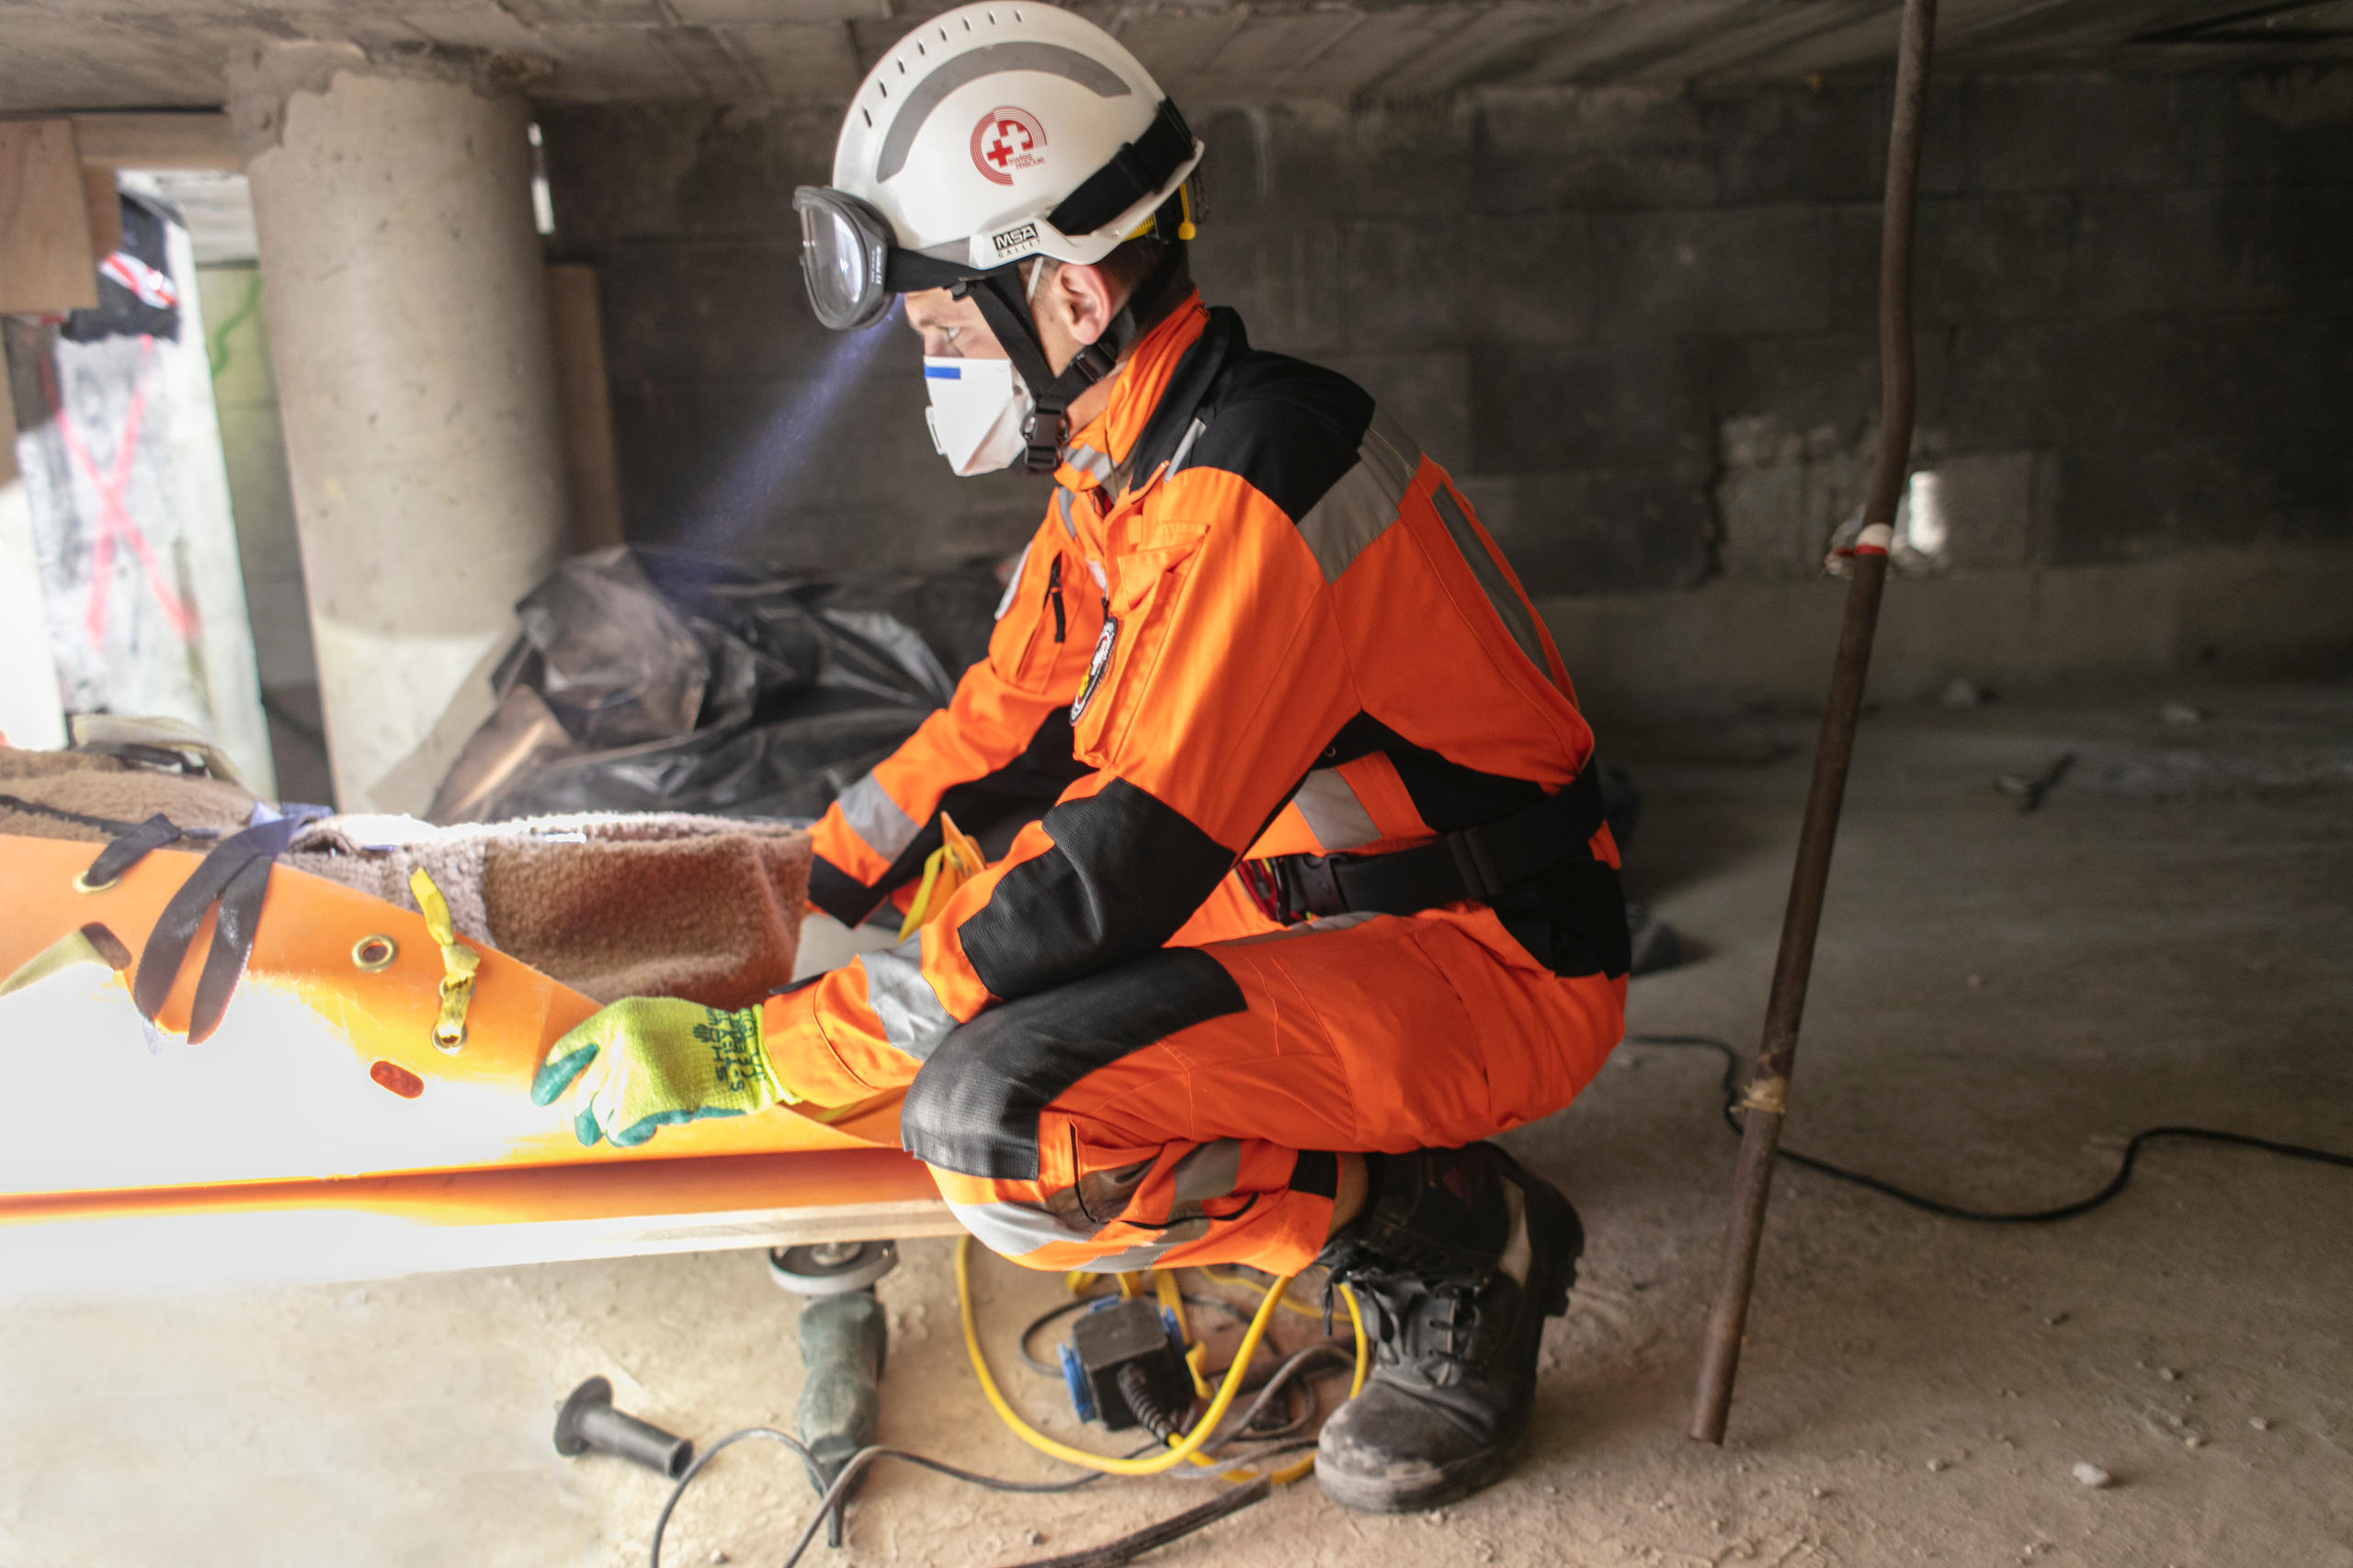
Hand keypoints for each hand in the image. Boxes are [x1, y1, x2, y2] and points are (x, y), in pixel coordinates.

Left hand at [531, 996, 797, 1147]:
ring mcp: (633, 1070)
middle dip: (585, 1116)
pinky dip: (631, 1136)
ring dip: (616, 1126)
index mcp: (622, 1016)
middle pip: (588, 1089)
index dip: (553, 1077)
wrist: (751, 1053)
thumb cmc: (711, 1042)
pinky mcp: (647, 1099)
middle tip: (585, 1134)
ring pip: (603, 1113)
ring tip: (634, 1127)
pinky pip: (622, 1129)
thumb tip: (591, 1083)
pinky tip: (646, 1131)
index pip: (570, 1047)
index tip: (540, 1098)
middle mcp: (622, 1040)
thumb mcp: (661, 1022)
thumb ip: (625, 1042)